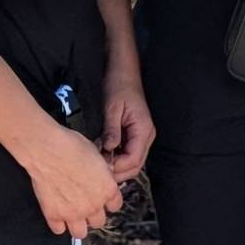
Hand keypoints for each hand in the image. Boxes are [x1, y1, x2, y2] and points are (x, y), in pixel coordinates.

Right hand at [24, 122, 124, 238]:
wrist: (47, 148)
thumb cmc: (70, 145)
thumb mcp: (96, 154)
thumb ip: (101, 173)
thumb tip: (101, 176)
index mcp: (107, 189)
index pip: (115, 205)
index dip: (107, 201)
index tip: (101, 197)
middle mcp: (93, 205)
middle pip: (99, 221)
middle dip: (93, 213)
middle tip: (85, 204)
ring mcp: (73, 213)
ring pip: (81, 233)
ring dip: (78, 224)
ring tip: (72, 214)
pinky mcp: (54, 215)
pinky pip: (59, 230)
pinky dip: (58, 223)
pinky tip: (57, 213)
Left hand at [99, 65, 156, 181]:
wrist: (124, 72)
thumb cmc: (119, 85)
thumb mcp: (112, 108)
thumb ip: (111, 130)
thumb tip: (108, 150)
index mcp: (143, 130)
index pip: (134, 159)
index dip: (118, 167)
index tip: (101, 166)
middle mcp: (146, 136)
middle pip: (135, 165)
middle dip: (118, 171)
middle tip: (98, 170)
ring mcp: (142, 136)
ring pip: (132, 161)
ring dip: (117, 165)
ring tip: (99, 162)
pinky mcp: (135, 134)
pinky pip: (128, 152)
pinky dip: (117, 156)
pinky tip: (103, 152)